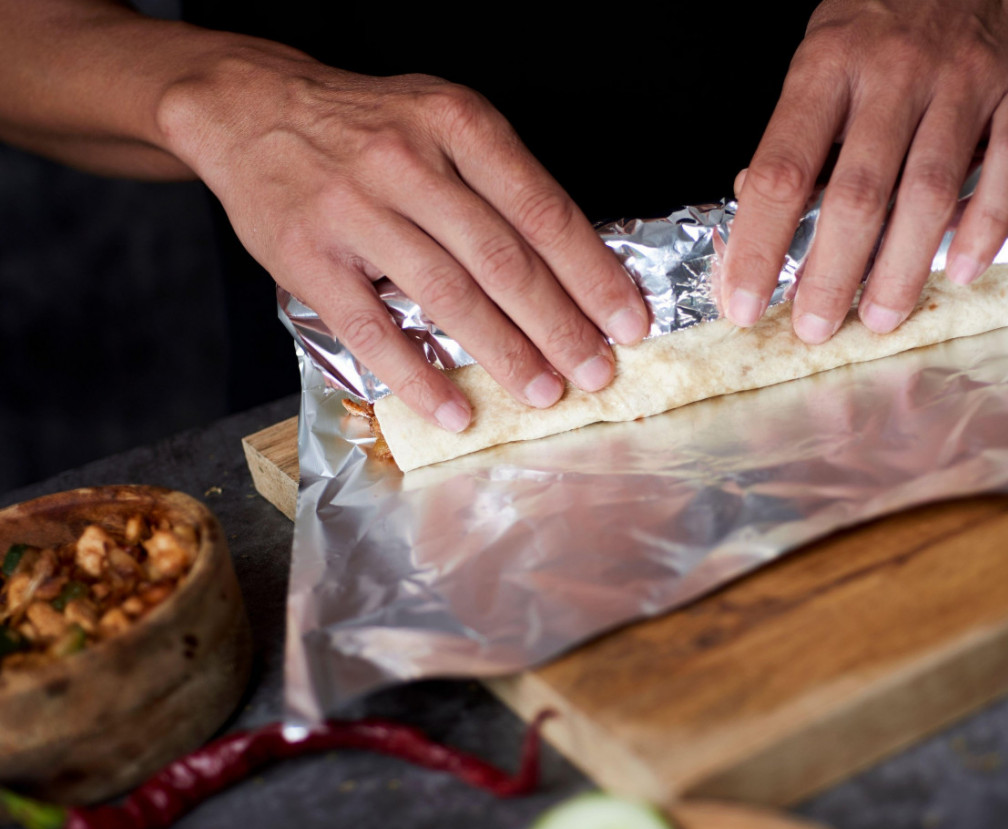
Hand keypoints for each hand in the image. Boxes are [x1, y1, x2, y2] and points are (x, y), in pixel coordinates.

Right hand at [158, 48, 648, 431]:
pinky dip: (418, 377)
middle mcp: (409, 161)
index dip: (592, 273)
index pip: (543, 210)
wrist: (249, 108)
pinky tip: (454, 410)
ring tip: (543, 393)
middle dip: (560, 326)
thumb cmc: (365, 125)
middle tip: (596, 372)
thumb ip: (501, 182)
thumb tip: (573, 268)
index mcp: (457, 123)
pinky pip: (372, 330)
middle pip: (503, 260)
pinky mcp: (307, 257)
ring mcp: (354, 210)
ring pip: (447, 297)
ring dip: (504, 355)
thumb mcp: (442, 121)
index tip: (628, 321)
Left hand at [720, 0, 1007, 340]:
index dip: (759, 245)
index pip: (781, 170)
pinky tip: (960, 270)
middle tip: (814, 328)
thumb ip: (802, 129)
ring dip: (901, 267)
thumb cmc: (890, 10)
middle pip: (857, 195)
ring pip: (929, 192)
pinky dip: (986, 227)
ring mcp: (966, 82)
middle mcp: (896, 74)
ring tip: (880, 317)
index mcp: (829, 65)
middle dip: (830, 275)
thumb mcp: (825, 51)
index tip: (744, 300)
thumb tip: (761, 211)